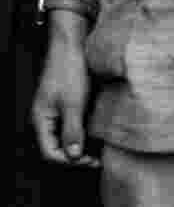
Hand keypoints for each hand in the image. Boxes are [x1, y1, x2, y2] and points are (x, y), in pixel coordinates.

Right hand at [32, 23, 96, 164]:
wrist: (71, 44)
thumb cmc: (69, 70)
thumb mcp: (73, 103)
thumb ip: (72, 131)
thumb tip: (73, 156)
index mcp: (41, 119)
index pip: (50, 153)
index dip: (69, 161)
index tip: (91, 161)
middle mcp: (46, 118)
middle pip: (56, 148)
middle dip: (75, 156)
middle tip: (97, 159)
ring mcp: (55, 111)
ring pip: (65, 137)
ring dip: (81, 145)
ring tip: (99, 149)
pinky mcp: (66, 104)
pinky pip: (71, 126)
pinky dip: (83, 133)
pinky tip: (97, 134)